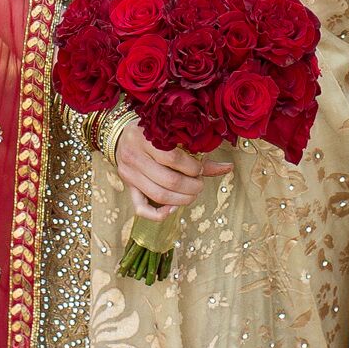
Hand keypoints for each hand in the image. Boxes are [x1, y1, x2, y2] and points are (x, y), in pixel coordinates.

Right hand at [114, 123, 228, 221]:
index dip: (192, 168)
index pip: (172, 158)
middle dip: (191, 187)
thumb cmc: (152, 133)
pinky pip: (140, 208)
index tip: (200, 169)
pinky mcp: (127, 186)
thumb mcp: (171, 135)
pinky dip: (159, 214)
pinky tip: (173, 209)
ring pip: (158, 195)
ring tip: (192, 194)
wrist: (120, 135)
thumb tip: (228, 167)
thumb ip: (198, 152)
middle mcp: (134, 156)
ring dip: (182, 200)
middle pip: (168, 180)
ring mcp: (129, 173)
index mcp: (145, 137)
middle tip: (199, 185)